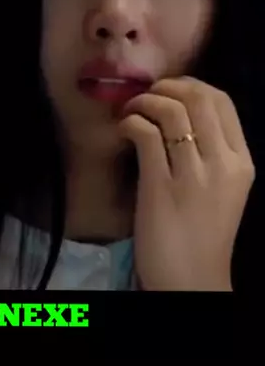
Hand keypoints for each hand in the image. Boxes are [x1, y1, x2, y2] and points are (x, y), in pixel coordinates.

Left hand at [117, 76, 254, 290]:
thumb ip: (211, 152)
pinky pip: (146, 134)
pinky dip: (130, 123)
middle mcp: (222, 165)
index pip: (222, 101)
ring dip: (143, 102)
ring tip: (130, 112)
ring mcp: (193, 176)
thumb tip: (181, 111)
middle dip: (165, 87)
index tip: (168, 90)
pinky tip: (124, 130)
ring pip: (171, 111)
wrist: (192, 281)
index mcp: (241, 162)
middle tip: (144, 96)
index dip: (190, 85)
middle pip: (198, 98)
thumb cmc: (202, 234)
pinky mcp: (161, 187)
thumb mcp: (222, 188)